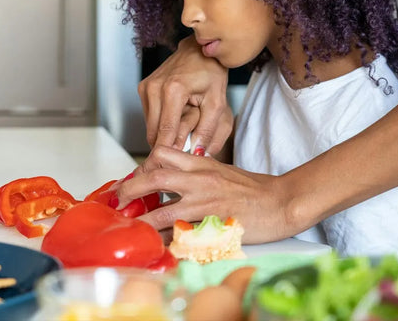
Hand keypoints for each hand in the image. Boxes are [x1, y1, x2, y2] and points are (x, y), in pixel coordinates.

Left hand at [116, 146, 293, 243]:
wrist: (279, 200)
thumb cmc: (253, 187)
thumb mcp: (221, 170)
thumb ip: (197, 171)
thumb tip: (174, 178)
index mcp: (202, 162)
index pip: (163, 153)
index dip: (144, 163)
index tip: (134, 175)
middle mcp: (199, 179)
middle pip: (154, 176)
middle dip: (130, 187)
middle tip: (119, 197)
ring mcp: (204, 203)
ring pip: (161, 210)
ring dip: (141, 220)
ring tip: (129, 226)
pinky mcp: (211, 225)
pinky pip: (181, 235)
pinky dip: (166, 240)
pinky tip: (158, 245)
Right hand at [138, 35, 232, 154]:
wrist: (198, 51)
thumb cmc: (210, 73)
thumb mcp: (217, 102)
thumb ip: (208, 130)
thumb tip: (198, 153)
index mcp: (172, 90)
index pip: (165, 131)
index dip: (168, 152)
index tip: (173, 166)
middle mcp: (154, 88)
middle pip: (154, 133)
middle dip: (167, 145)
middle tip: (183, 152)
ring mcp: (146, 87)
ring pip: (150, 127)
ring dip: (163, 135)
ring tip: (182, 128)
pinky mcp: (143, 88)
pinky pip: (149, 117)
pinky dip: (160, 123)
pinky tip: (175, 117)